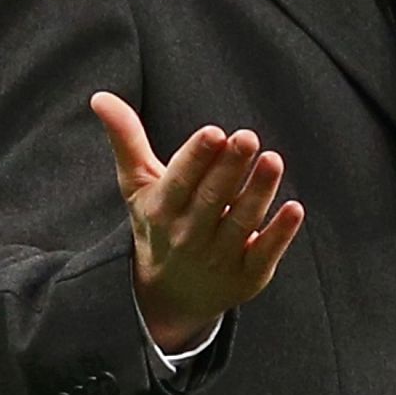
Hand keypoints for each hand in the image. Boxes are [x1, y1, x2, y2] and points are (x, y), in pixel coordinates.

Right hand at [90, 91, 304, 352]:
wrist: (168, 296)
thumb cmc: (158, 223)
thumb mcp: (138, 185)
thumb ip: (127, 140)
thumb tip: (100, 97)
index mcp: (162, 210)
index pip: (180, 181)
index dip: (197, 158)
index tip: (214, 132)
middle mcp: (189, 236)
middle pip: (212, 198)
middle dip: (230, 167)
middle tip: (247, 137)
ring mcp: (219, 258)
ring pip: (242, 221)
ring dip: (259, 191)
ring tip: (272, 160)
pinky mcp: (248, 275)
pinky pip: (265, 252)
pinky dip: (280, 233)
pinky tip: (295, 208)